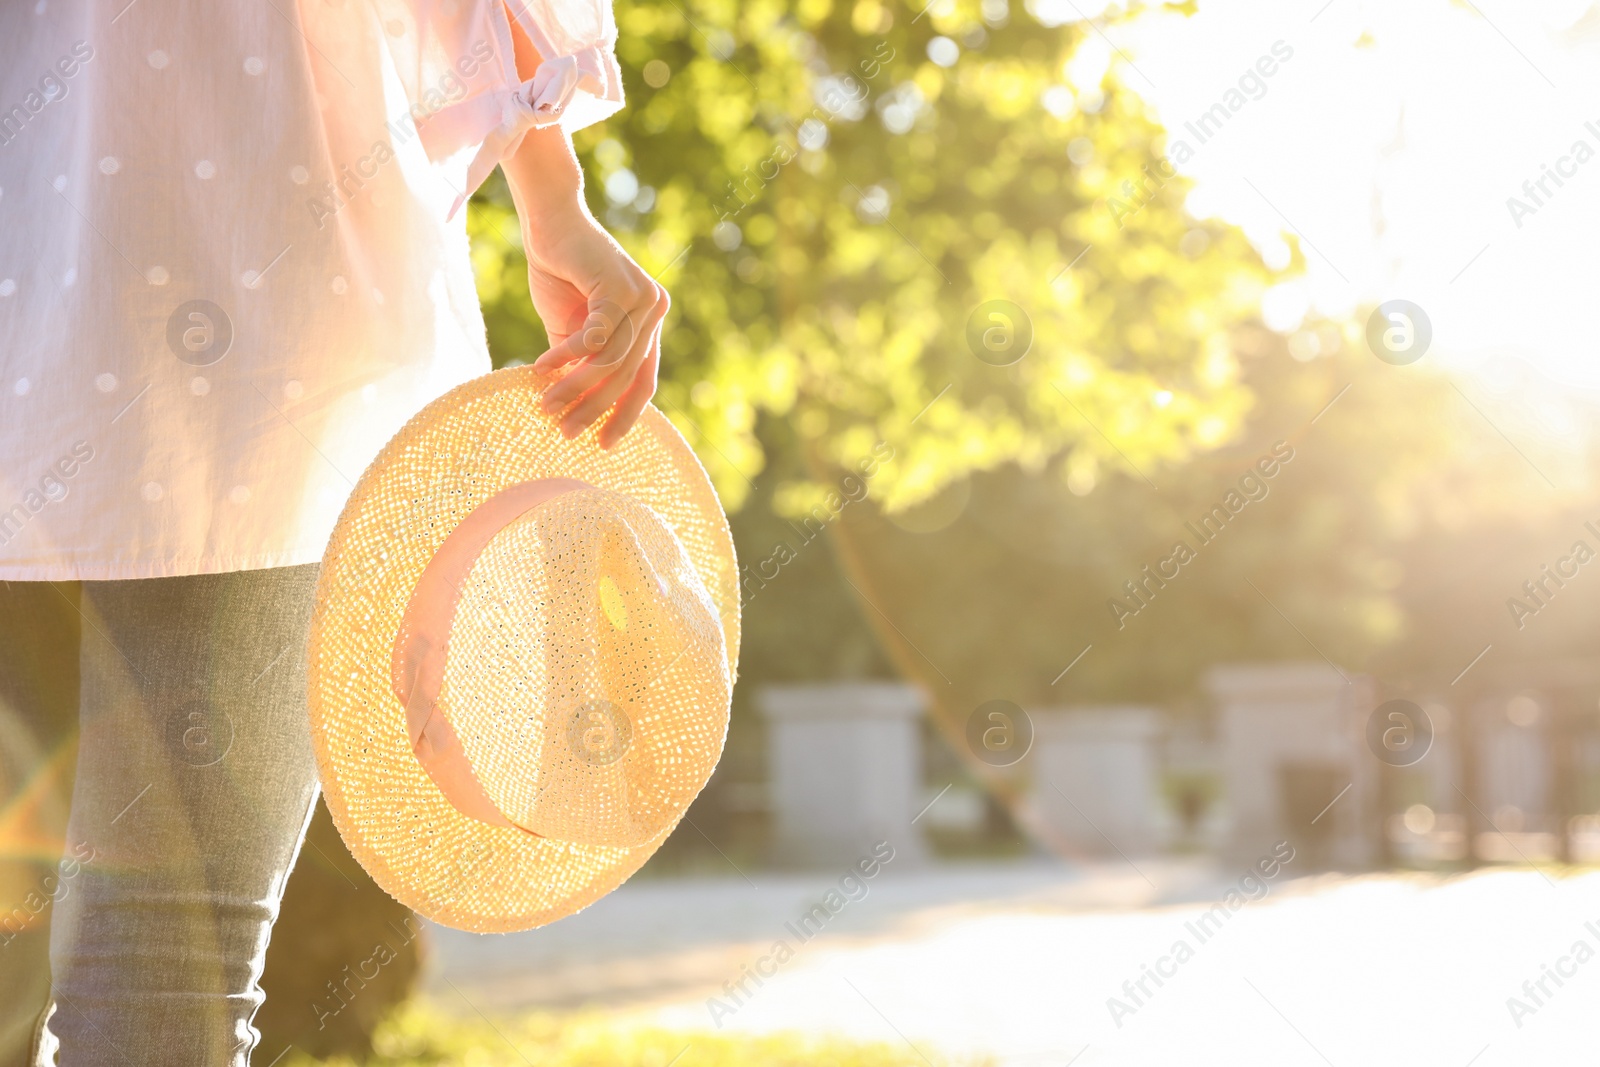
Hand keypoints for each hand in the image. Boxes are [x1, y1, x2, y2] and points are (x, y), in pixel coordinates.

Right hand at [524, 206, 667, 447]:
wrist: (551, 222)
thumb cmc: (561, 272)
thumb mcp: (572, 328)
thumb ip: (581, 362)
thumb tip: (571, 407)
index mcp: (649, 322)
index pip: (644, 379)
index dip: (625, 414)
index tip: (604, 444)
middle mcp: (654, 310)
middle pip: (627, 375)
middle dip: (593, 408)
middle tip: (565, 433)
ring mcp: (642, 297)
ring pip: (610, 361)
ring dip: (574, 387)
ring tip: (545, 405)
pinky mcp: (619, 287)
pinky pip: (594, 337)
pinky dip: (566, 357)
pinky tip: (540, 371)